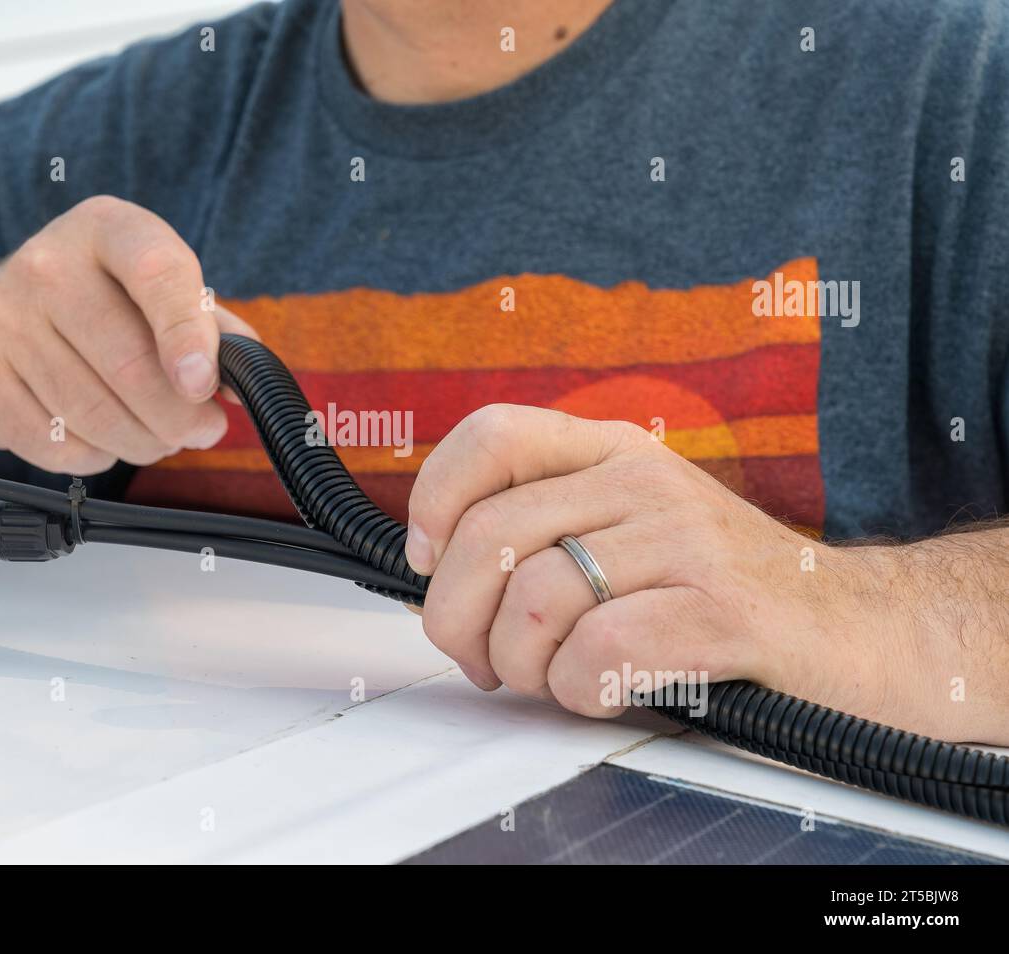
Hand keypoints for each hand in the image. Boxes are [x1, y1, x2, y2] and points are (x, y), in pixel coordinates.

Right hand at [0, 195, 257, 473]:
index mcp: (103, 229)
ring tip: (159, 436)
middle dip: (180, 415)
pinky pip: (59, 446)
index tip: (205, 383)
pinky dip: (97, 456)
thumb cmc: (92, 300)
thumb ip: (206, 323)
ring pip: (97, 415)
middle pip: (128, 364)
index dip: (187, 333)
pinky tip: (103, 436)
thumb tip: (243, 375)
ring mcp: (1, 324)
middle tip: (203, 430)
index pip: (156, 272)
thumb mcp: (150, 284)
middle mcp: (43, 267)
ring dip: (145, 442)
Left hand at [405, 404, 997, 741]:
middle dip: (457, 618)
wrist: (859, 630)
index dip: (434, 499)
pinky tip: (605, 690)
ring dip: (522, 664)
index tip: (426, 560)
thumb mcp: (632, 529)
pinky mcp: (721, 610)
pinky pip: (598, 649)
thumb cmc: (723, 589)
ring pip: (534, 598)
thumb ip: (545, 531)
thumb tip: (433, 574)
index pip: (492, 435)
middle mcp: (644, 482)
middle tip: (483, 660)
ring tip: (556, 678)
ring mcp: (685, 541)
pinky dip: (579, 688)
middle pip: (490, 535)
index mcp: (614, 451)